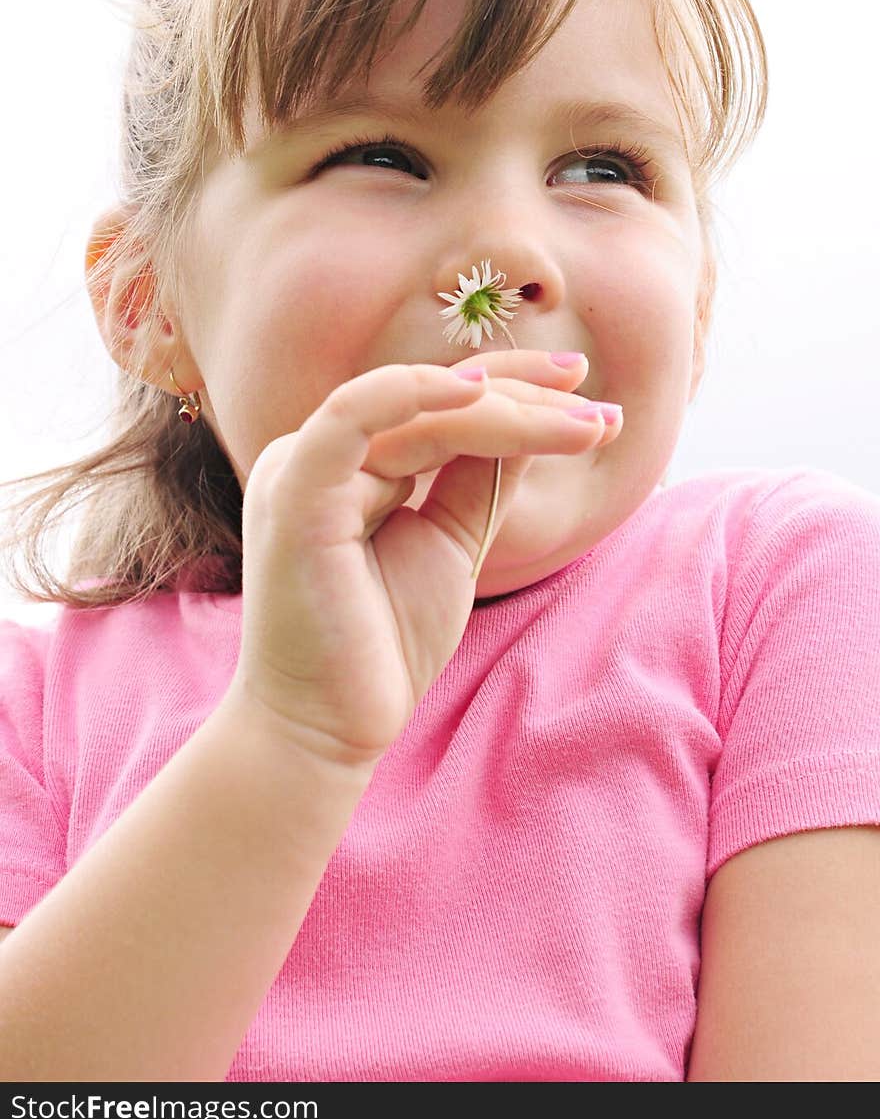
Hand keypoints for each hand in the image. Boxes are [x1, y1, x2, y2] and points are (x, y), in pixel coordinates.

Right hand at [227, 352, 620, 768]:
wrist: (329, 730)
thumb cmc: (385, 643)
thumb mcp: (452, 543)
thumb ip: (480, 477)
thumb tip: (539, 418)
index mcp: (349, 462)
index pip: (438, 404)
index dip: (515, 388)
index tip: (590, 402)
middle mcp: (318, 452)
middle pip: (433, 400)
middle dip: (527, 398)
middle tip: (606, 415)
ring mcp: (299, 468)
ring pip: (414, 409)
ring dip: (507, 409)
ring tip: (584, 426)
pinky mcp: (295, 493)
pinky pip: (351, 418)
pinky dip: (412, 394)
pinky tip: (482, 393)